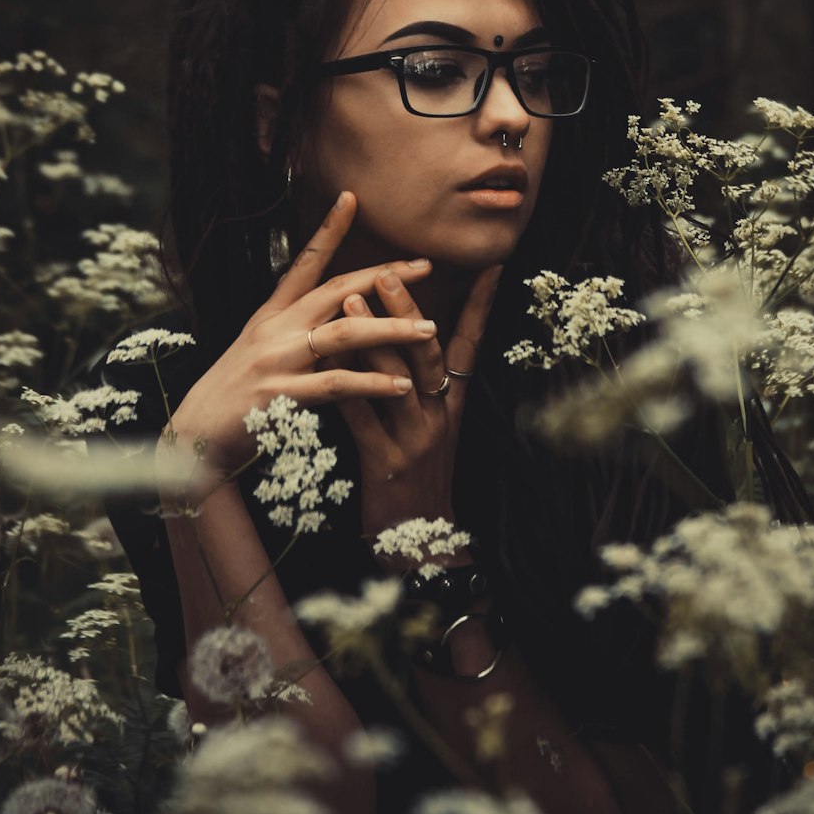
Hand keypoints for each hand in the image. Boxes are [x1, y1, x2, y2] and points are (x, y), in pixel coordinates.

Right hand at [166, 192, 438, 467]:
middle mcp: (275, 328)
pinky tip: (402, 385)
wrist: (193, 434)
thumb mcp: (264, 350)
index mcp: (272, 314)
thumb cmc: (234, 394)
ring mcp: (277, 359)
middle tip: (425, 266)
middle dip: (384, 275)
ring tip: (428, 331)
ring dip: (390, 329)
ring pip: (344, 334)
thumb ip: (299, 331)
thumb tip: (343, 314)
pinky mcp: (279, 395)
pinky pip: (335, 384)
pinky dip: (372, 383)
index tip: (351, 197)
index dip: (328, 229)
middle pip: (338, 290)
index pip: (304, 262)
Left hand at [335, 261, 501, 544]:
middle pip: (427, 353)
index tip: (489, 267)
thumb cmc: (414, 477)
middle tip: (387, 272)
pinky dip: (344, 391)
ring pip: (396, 381)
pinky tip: (324, 368)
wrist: (418, 546)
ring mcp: (414, 440)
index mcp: (450, 403)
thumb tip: (403, 334)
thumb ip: (417, 383)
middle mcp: (439, 416)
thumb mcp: (427, 426)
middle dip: (407, 311)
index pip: (469, 344)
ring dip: (372, 339)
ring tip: (348, 302)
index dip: (480, 306)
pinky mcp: (385, 466)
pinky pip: (363, 421)